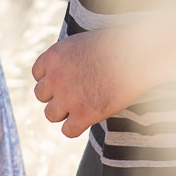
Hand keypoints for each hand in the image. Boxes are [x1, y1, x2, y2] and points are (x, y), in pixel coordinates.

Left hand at [32, 31, 149, 137]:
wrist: (137, 55)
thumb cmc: (117, 45)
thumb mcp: (82, 43)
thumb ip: (67, 59)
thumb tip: (65, 74)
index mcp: (53, 56)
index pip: (38, 74)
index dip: (52, 79)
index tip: (66, 80)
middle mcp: (55, 77)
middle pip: (41, 95)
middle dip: (56, 95)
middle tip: (77, 93)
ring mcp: (68, 97)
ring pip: (51, 115)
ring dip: (64, 113)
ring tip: (84, 106)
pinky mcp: (84, 114)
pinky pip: (68, 131)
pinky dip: (77, 128)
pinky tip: (89, 119)